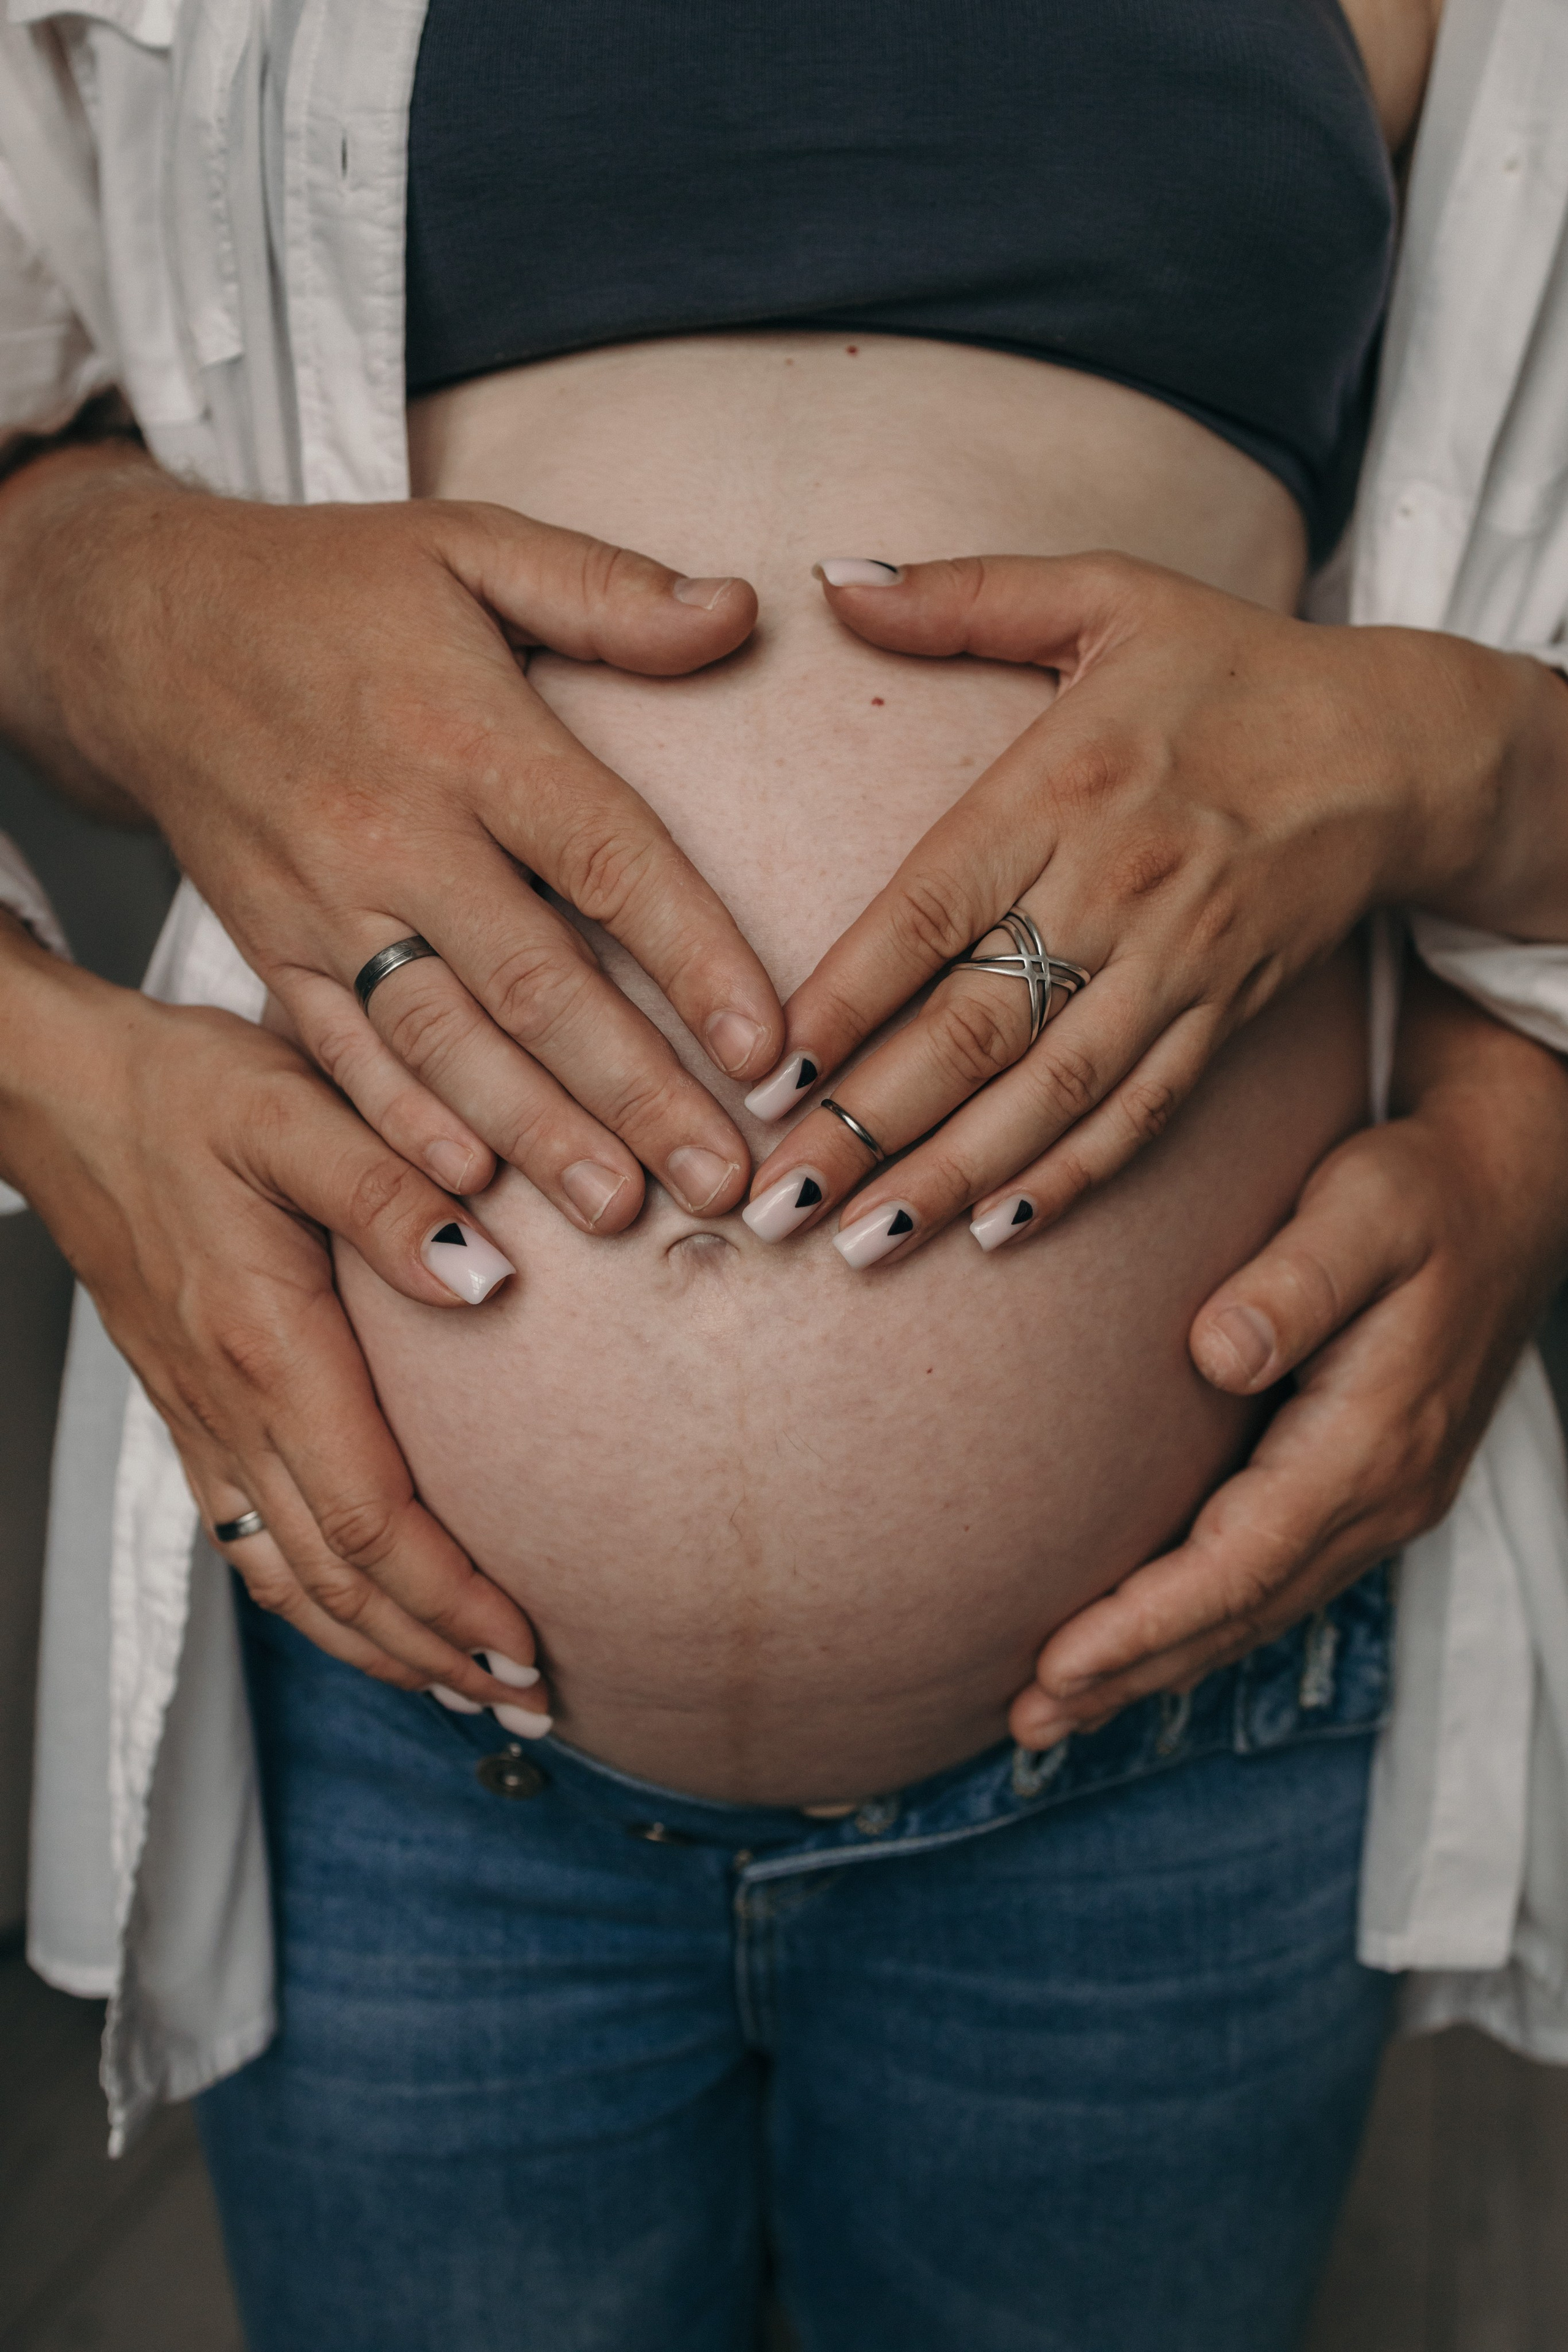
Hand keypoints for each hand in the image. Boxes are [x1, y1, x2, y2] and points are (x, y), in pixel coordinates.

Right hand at [0, 447, 783, 1233]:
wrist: (144, 626)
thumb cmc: (331, 586)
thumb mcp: (470, 543)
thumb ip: (607, 589)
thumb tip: (740, 610)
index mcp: (468, 736)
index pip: (605, 858)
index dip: (693, 957)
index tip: (765, 1047)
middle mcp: (395, 834)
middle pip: (534, 983)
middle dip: (635, 1092)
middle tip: (723, 1179)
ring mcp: (327, 907)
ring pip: (444, 1043)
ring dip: (537, 1136)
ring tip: (621, 1211)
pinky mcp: (274, 952)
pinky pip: (344, 1057)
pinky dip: (405, 1128)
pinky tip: (473, 1193)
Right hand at [0, 912, 546, 1718]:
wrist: (65, 1093)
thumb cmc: (186, 1091)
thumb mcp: (295, 1109)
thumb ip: (389, 1194)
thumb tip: (485, 1277)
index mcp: (268, 1345)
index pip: (372, 1515)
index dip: (451, 1594)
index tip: (528, 1640)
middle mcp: (231, 1404)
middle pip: (338, 1577)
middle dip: (435, 1651)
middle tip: (530, 1703)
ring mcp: (203, 1417)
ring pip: (292, 1576)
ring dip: (378, 1645)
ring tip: (464, 1687)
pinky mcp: (191, 1409)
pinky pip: (252, 1539)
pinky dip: (316, 1601)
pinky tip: (360, 1620)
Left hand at [744, 551, 1563, 1262]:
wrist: (1400, 744)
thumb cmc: (1232, 666)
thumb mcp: (1105, 592)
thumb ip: (962, 592)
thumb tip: (828, 577)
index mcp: (1062, 786)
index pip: (931, 907)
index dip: (848, 995)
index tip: (770, 1072)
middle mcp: (1114, 888)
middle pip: (976, 1025)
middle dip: (868, 1126)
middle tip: (777, 1200)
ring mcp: (1175, 965)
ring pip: (1051, 1093)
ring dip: (951, 1176)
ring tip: (860, 1245)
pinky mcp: (1225, 1015)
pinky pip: (1143, 1113)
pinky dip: (1073, 1176)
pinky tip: (997, 1229)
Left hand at [1008, 965, 1567, 1746]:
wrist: (1504, 1191)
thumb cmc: (1421, 1190)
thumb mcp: (1365, 1209)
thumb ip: (1295, 1280)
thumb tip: (1216, 1353)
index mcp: (1372, 1439)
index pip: (1242, 1561)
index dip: (1148, 1621)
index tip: (1058, 1661)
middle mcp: (1382, 1494)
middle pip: (1240, 1612)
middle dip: (1132, 1671)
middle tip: (1025, 1717)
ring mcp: (1379, 1503)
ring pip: (1254, 1611)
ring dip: (1156, 1664)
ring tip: (1055, 1707)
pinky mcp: (1361, 1492)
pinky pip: (1269, 1582)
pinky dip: (1196, 1625)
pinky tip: (1134, 1643)